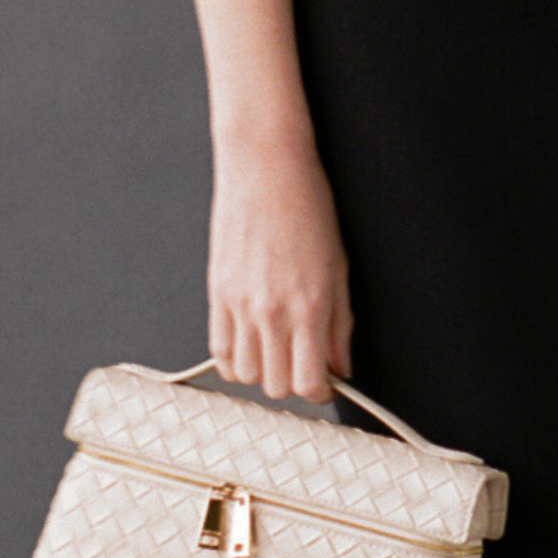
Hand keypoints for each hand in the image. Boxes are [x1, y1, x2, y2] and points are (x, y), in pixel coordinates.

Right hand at [208, 127, 352, 399]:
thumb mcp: (339, 267)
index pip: (310, 383)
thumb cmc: (307, 207)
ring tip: (277, 350)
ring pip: (244, 375)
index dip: (322, 389)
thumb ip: (340, 325)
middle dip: (292, 381)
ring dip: (262, 371)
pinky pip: (218, 350)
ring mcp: (239, 305)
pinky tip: (250, 344)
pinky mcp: (217, 293)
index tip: (326, 379)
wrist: (265, 168)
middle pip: (275, 386)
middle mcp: (271, 312)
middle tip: (304, 360)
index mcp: (309, 307)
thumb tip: (341, 366)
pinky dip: (234, 359)